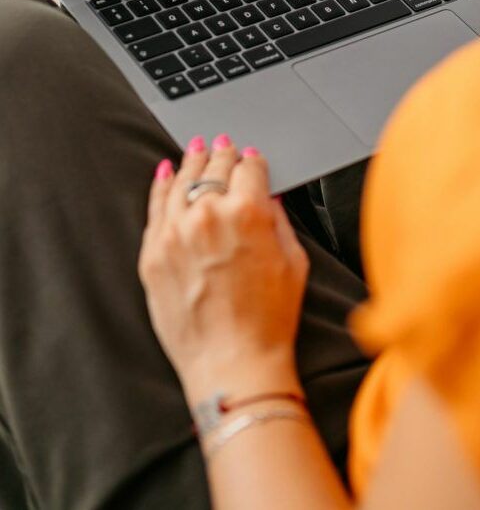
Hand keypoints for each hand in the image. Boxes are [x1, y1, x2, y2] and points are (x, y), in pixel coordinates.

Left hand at [138, 136, 307, 406]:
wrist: (233, 365)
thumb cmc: (268, 322)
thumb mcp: (293, 263)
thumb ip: (280, 222)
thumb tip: (269, 201)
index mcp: (249, 213)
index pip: (249, 169)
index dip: (253, 161)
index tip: (251, 159)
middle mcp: (210, 215)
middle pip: (215, 168)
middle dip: (223, 155)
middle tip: (224, 145)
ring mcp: (176, 233)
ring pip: (182, 182)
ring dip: (192, 162)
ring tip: (196, 149)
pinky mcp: (153, 254)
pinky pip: (155, 208)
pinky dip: (161, 186)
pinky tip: (166, 172)